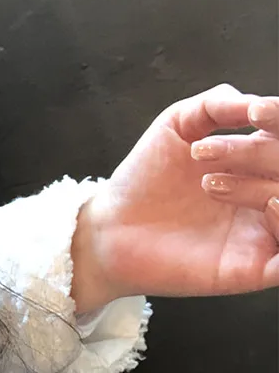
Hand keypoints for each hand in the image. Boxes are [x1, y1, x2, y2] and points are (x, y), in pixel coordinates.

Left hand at [70, 84, 278, 313]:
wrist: (110, 228)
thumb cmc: (142, 180)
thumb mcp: (177, 126)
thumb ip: (216, 105)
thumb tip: (254, 103)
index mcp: (257, 162)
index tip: (255, 114)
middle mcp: (265, 195)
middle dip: (254, 154)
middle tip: (204, 155)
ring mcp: (261, 233)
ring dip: (265, 186)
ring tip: (209, 185)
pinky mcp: (251, 269)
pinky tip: (270, 206)